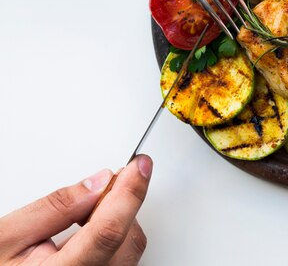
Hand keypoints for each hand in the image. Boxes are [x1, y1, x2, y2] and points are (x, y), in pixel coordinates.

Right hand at [0, 154, 152, 265]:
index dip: (128, 193)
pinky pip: (125, 259)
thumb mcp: (6, 236)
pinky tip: (90, 231)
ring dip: (117, 221)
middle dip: (119, 204)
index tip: (139, 166)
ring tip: (83, 217)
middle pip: (127, 237)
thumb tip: (99, 182)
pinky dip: (116, 238)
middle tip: (102, 186)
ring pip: (131, 248)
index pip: (108, 232)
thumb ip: (54, 208)